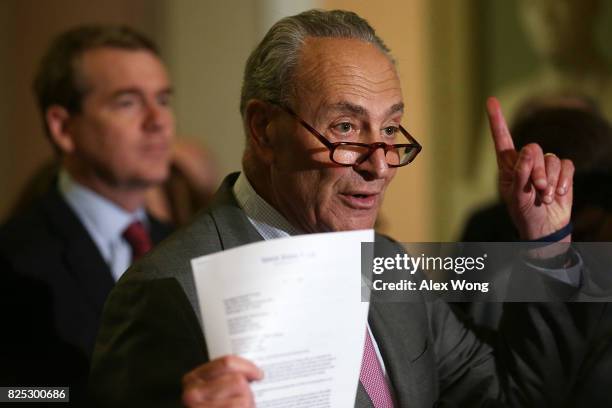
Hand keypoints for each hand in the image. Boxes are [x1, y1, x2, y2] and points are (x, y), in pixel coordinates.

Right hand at [182, 355, 262, 406]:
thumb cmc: (221, 406)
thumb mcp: (218, 391)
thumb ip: (227, 379)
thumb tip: (252, 372)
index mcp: (193, 379)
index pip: (227, 363)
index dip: (247, 367)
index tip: (257, 374)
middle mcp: (192, 393)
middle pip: (238, 380)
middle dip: (247, 393)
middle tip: (244, 404)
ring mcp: (198, 407)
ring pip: (243, 396)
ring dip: (247, 405)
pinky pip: (241, 405)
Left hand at [486, 97, 573, 240]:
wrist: (544, 227)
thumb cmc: (524, 213)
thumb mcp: (516, 196)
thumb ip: (520, 173)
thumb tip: (527, 151)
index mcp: (508, 166)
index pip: (502, 139)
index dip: (497, 120)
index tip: (491, 101)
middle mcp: (526, 162)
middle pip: (534, 148)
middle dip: (537, 170)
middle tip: (536, 189)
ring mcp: (544, 166)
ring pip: (551, 159)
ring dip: (550, 181)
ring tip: (544, 197)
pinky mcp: (562, 172)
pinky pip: (567, 166)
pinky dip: (564, 181)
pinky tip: (558, 194)